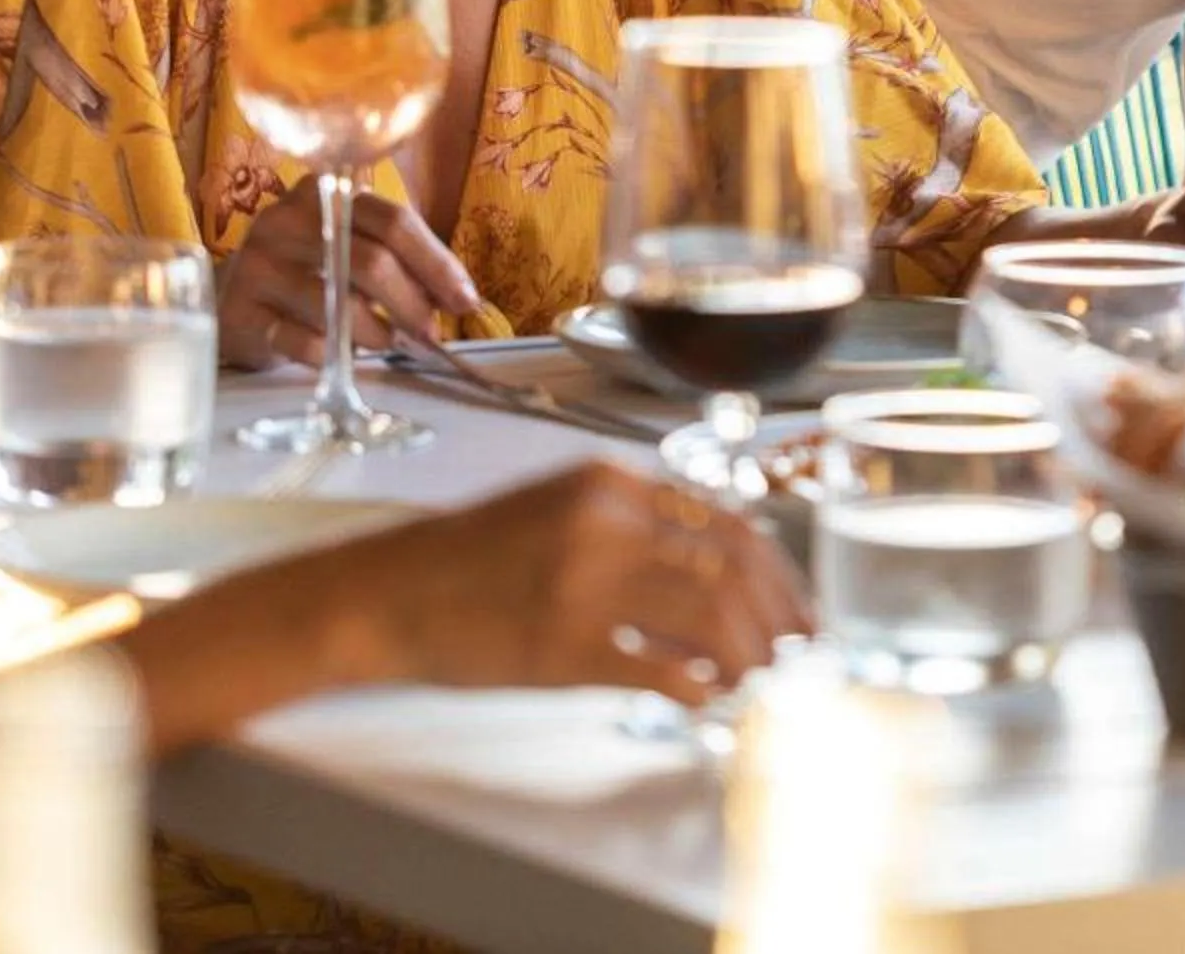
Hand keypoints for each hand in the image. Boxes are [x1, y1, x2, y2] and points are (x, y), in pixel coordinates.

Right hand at [215, 176, 479, 369]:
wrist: (232, 302)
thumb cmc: (306, 272)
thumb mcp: (348, 249)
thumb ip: (398, 260)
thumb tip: (457, 296)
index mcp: (323, 194)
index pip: (393, 221)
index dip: (436, 263)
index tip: (465, 300)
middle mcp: (284, 220)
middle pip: (371, 261)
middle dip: (412, 303)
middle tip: (430, 333)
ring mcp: (257, 265)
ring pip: (338, 304)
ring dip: (376, 333)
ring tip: (385, 341)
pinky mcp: (240, 312)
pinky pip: (304, 341)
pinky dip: (334, 354)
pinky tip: (340, 354)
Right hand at [333, 462, 811, 703]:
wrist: (385, 593)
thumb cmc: (474, 560)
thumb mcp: (562, 511)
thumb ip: (638, 530)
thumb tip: (723, 580)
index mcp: (611, 483)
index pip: (728, 522)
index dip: (779, 573)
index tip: (799, 610)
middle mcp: (606, 521)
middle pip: (735, 565)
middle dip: (781, 616)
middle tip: (798, 655)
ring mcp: (586, 584)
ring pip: (713, 614)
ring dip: (750, 655)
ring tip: (755, 680)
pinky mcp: (563, 647)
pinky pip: (662, 671)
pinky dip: (701, 688)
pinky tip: (705, 700)